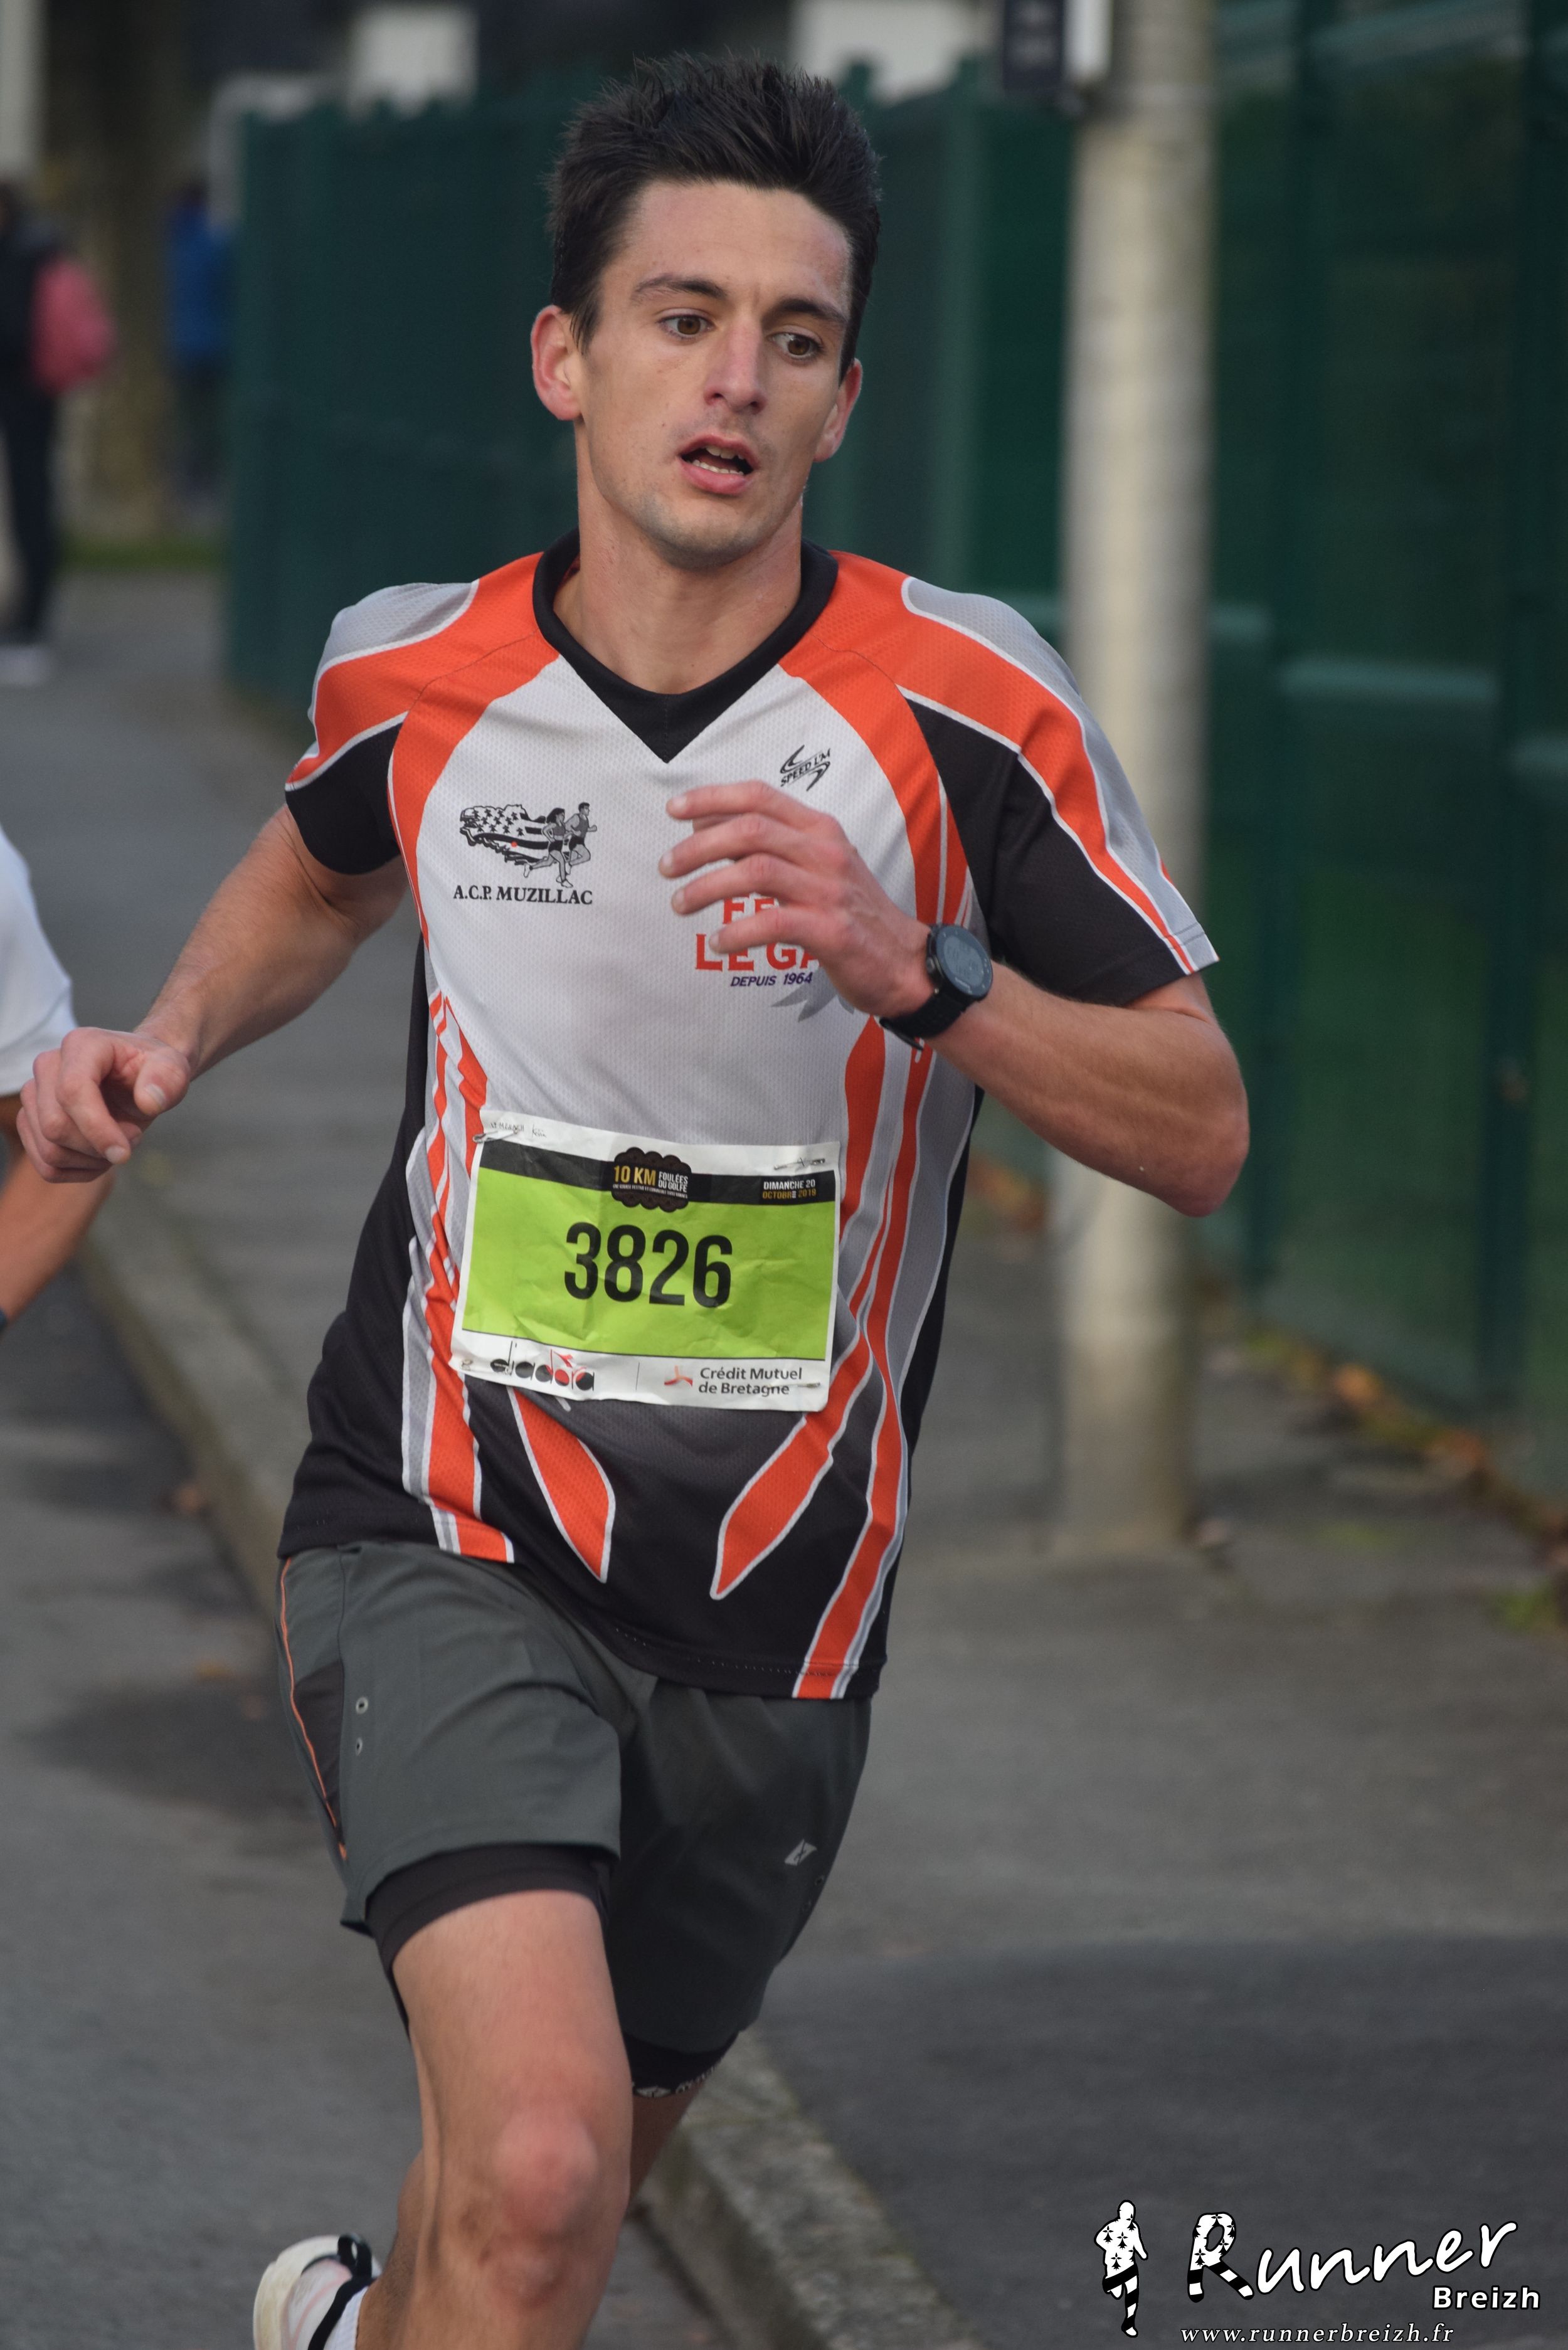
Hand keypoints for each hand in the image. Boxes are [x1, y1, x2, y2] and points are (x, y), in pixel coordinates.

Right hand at [20, 1027, 191, 1181]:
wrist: (139, 1077)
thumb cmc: (153, 1071)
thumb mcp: (173, 1069)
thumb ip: (167, 1080)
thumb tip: (149, 1102)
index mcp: (81, 1045)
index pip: (72, 1091)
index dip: (97, 1129)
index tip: (125, 1153)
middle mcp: (48, 1065)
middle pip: (54, 1127)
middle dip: (97, 1147)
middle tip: (132, 1138)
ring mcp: (35, 1093)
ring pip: (48, 1150)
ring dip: (90, 1161)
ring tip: (119, 1145)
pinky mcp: (31, 1120)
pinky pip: (46, 1166)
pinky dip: (77, 1171)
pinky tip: (101, 1156)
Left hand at [660, 781, 932, 1018]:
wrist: (904, 962)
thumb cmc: (853, 914)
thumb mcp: (817, 866)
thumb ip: (771, 846)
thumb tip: (708, 828)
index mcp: (820, 830)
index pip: (760, 796)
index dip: (713, 798)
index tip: (675, 810)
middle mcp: (825, 852)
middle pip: (750, 830)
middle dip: (698, 846)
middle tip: (667, 866)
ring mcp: (830, 891)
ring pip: (755, 872)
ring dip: (708, 887)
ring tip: (681, 904)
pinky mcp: (832, 931)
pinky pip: (773, 924)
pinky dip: (738, 933)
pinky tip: (720, 943)